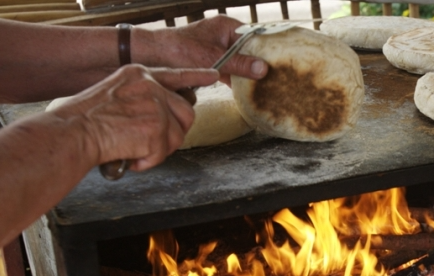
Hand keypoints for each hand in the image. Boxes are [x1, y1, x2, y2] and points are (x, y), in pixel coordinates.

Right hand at [47, 64, 219, 171]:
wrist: (71, 133)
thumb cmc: (80, 121)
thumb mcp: (112, 94)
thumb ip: (138, 99)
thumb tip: (156, 115)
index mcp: (138, 74)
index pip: (175, 74)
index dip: (195, 76)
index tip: (211, 75)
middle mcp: (151, 85)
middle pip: (186, 112)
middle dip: (174, 132)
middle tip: (152, 143)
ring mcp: (156, 106)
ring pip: (178, 135)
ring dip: (160, 149)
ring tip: (135, 150)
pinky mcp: (156, 128)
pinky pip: (164, 152)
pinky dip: (148, 161)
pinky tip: (130, 157)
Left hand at [139, 15, 267, 83]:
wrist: (151, 57)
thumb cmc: (178, 50)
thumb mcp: (212, 58)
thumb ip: (238, 64)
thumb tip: (264, 69)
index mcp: (227, 26)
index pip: (255, 36)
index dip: (268, 49)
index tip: (281, 62)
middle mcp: (224, 35)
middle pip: (249, 50)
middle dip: (259, 64)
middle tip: (276, 78)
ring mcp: (218, 49)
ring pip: (240, 62)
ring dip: (247, 74)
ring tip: (265, 87)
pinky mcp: (211, 62)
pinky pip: (230, 70)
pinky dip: (236, 80)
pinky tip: (246, 91)